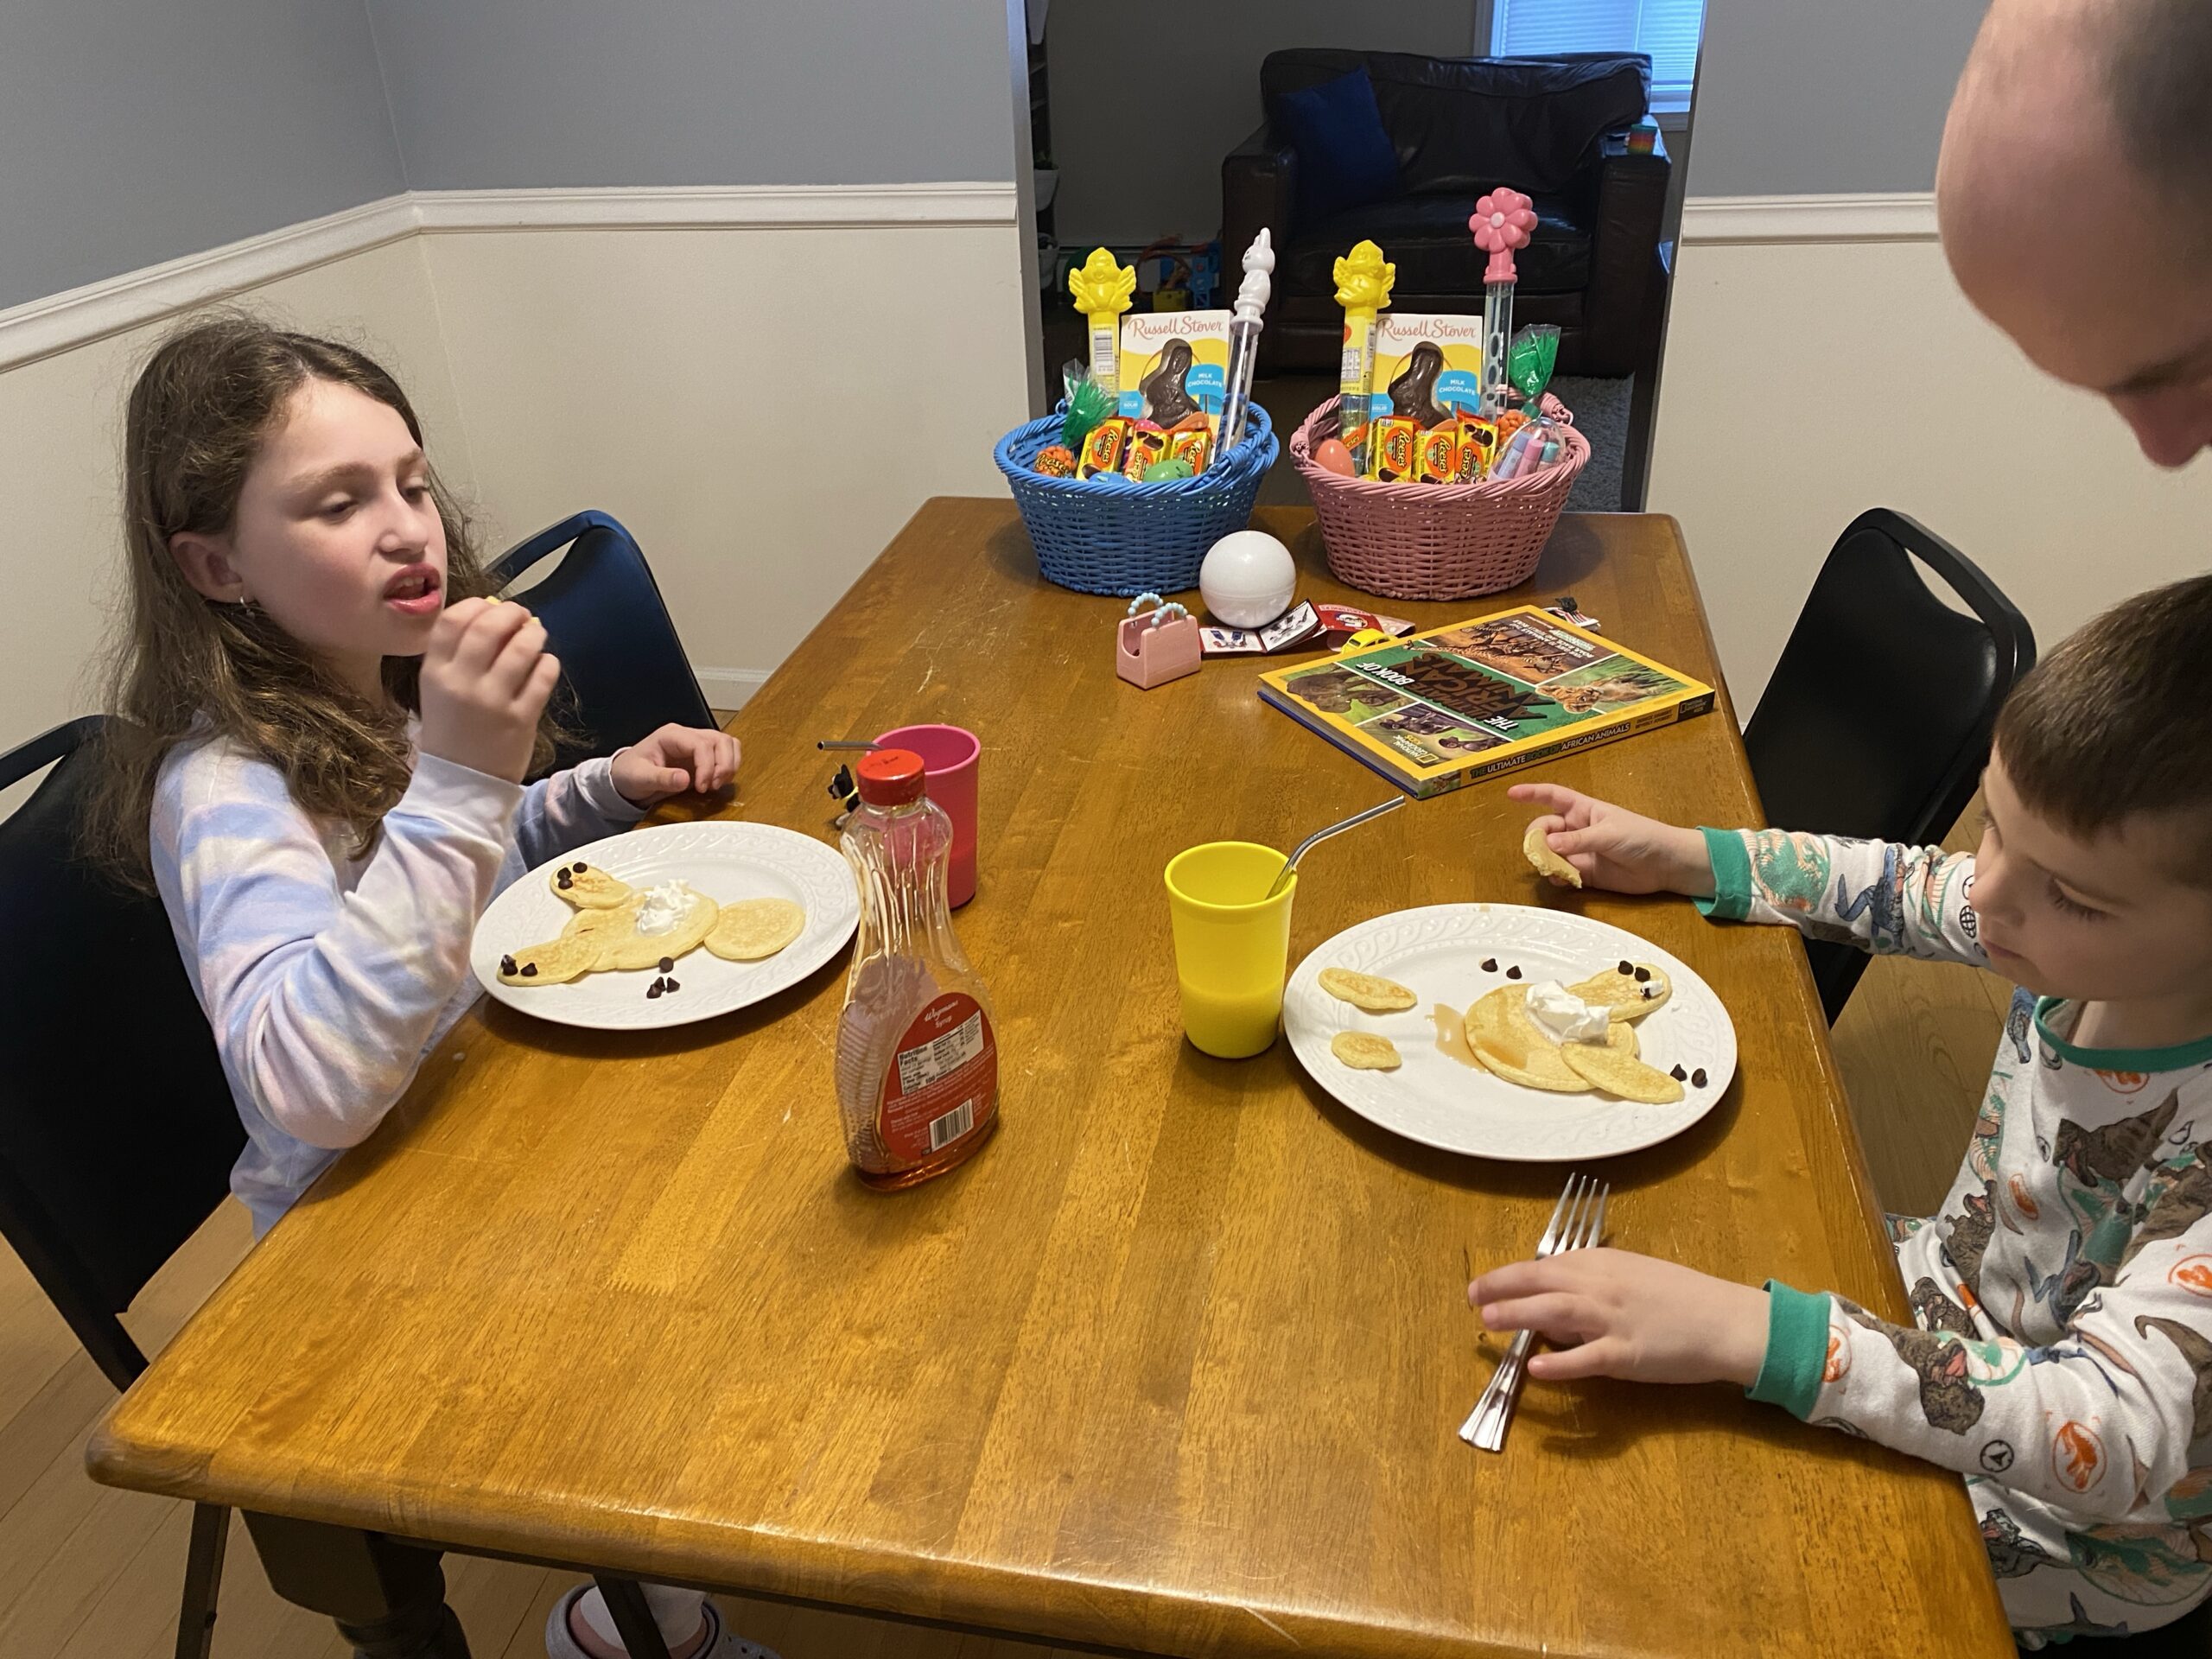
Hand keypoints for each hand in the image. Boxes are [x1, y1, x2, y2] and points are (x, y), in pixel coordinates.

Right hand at [417, 598, 557, 783]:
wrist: (462, 782)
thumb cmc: (452, 728)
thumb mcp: (438, 689)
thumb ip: (458, 654)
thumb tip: (493, 613)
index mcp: (435, 672)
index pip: (452, 620)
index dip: (476, 605)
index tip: (490, 607)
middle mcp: (461, 683)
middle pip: (489, 628)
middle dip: (511, 613)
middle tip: (522, 616)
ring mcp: (492, 701)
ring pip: (521, 649)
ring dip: (534, 635)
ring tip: (536, 636)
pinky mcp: (521, 718)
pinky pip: (542, 677)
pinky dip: (548, 663)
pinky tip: (544, 664)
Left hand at [611, 724, 741, 805]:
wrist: (626, 779)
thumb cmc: (629, 774)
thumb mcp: (640, 778)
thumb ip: (662, 778)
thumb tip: (685, 779)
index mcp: (671, 735)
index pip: (701, 743)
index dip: (707, 766)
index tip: (702, 787)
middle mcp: (687, 736)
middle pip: (720, 740)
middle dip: (723, 765)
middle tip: (714, 786)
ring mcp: (696, 745)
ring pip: (727, 744)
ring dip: (729, 765)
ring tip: (718, 784)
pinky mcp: (702, 757)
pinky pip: (726, 755)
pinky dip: (729, 768)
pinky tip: (718, 782)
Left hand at [1470, 1248, 1769, 1386]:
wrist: (1726, 1320)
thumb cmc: (1682, 1296)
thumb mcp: (1634, 1275)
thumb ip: (1595, 1283)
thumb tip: (1556, 1301)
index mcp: (1604, 1263)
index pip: (1546, 1265)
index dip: (1511, 1274)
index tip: (1486, 1283)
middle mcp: (1603, 1286)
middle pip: (1541, 1282)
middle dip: (1501, 1287)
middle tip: (1472, 1298)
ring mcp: (1613, 1320)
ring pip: (1554, 1311)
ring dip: (1516, 1314)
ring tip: (1487, 1322)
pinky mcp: (1626, 1355)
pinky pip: (1586, 1358)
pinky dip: (1558, 1363)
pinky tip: (1535, 1367)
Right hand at [1506, 783, 1713, 895]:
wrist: (1665, 864)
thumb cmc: (1641, 837)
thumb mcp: (1608, 834)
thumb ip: (1578, 841)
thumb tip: (1547, 846)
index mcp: (1584, 810)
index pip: (1553, 797)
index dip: (1532, 793)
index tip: (1511, 794)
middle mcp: (1578, 830)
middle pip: (1545, 829)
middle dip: (1536, 838)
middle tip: (1537, 850)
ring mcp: (1580, 852)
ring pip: (1550, 853)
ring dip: (1545, 860)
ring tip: (1550, 868)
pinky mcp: (1586, 874)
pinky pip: (1562, 874)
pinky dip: (1557, 877)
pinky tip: (1561, 879)